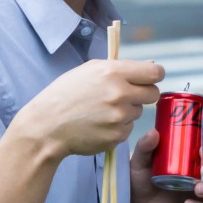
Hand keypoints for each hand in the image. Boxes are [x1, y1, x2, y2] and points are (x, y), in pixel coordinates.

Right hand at [9, 58, 163, 161]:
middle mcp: (119, 94)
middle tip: (125, 96)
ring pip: (138, 112)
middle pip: (153, 94)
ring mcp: (119, 117)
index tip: (147, 79)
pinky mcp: (117, 136)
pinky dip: (118, 127)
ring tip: (102, 111)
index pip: (156, 73)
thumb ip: (121, 67)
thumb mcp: (89, 70)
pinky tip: (99, 124)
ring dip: (127, 111)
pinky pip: (128, 129)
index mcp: (113, 73)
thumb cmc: (65, 94)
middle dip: (143, 94)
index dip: (153, 76)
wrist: (46, 126)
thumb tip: (150, 66)